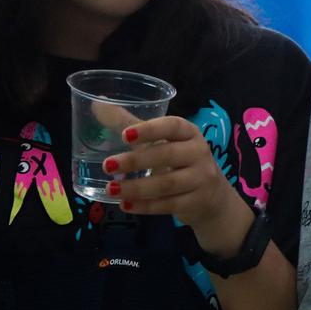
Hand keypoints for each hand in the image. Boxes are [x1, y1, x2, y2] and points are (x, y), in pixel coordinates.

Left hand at [106, 115, 253, 253]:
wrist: (213, 197)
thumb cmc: (180, 162)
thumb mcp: (162, 142)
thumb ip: (131, 125)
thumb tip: (97, 103)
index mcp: (189, 133)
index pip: (173, 126)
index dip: (150, 129)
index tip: (124, 135)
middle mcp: (199, 153)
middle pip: (167, 155)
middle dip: (136, 160)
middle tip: (107, 165)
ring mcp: (201, 179)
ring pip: (166, 184)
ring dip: (136, 187)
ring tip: (110, 189)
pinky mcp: (197, 202)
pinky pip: (168, 205)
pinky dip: (145, 206)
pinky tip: (126, 205)